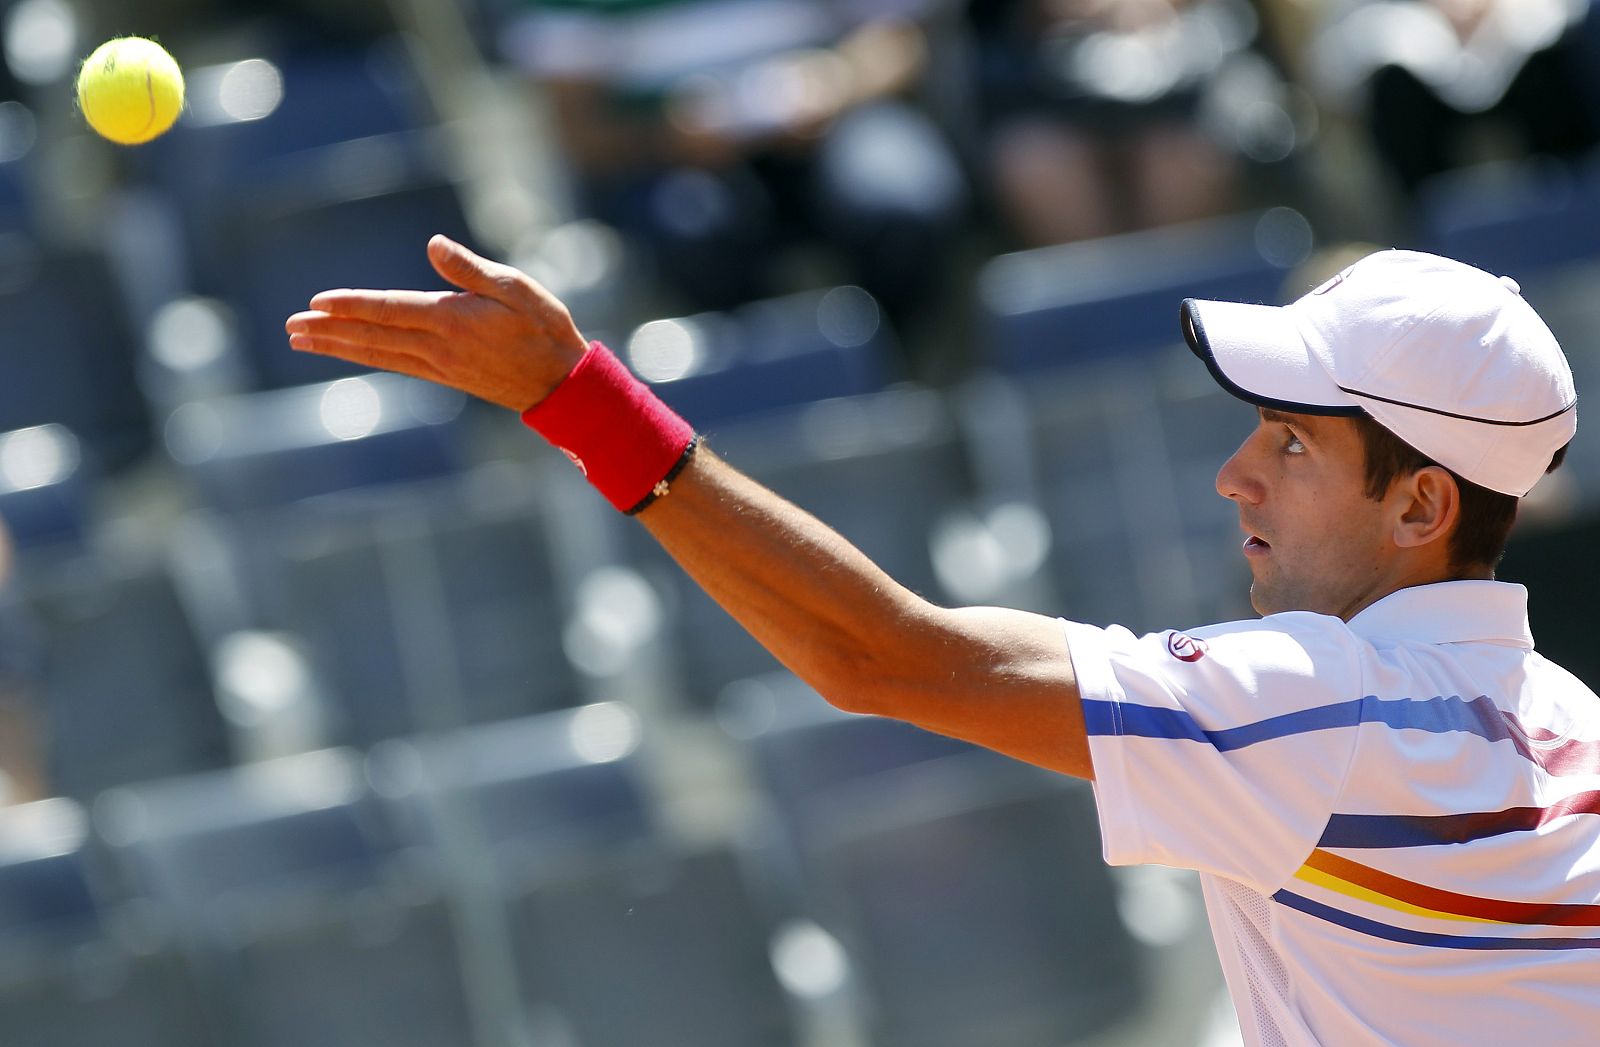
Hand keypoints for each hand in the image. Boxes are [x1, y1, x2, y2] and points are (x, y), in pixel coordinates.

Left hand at [285, 235, 590, 410]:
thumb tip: (433, 244)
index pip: (389, 310)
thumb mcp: (516, 287)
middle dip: (328, 331)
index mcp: (451, 320)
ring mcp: (439, 366)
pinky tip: (349, 352)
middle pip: (372, 336)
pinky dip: (365, 357)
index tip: (316, 303)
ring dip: (337, 348)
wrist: (561, 383)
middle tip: (290, 327)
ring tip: (303, 342)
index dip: (350, 306)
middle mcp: (438, 347)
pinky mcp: (445, 376)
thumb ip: (470, 268)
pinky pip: (395, 364)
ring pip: (377, 354)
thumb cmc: (544, 328)